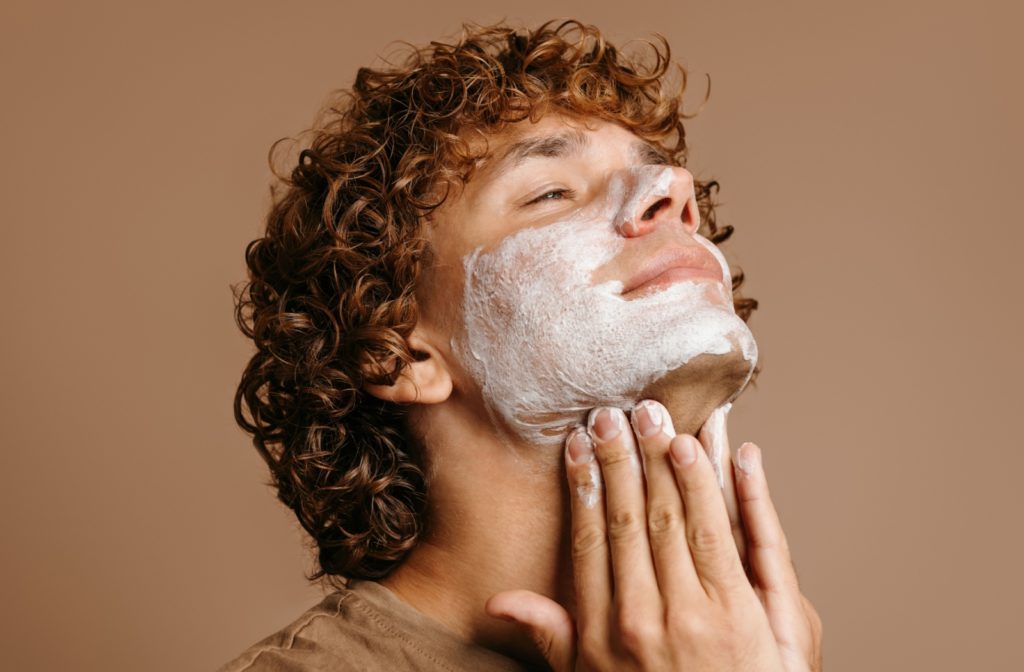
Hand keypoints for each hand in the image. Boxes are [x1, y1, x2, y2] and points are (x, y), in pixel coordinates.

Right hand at [486, 400, 822, 670]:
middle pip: (634, 520)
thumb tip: (499, 601)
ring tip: (661, 421)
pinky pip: (736, 540)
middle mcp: (647, 617)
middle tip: (618, 413)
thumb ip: (551, 636)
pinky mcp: (748, 616)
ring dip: (672, 464)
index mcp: (604, 629)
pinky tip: (726, 455)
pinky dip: (730, 493)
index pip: (591, 538)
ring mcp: (700, 615)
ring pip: (683, 520)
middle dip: (625, 460)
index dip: (585, 485)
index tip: (579, 443)